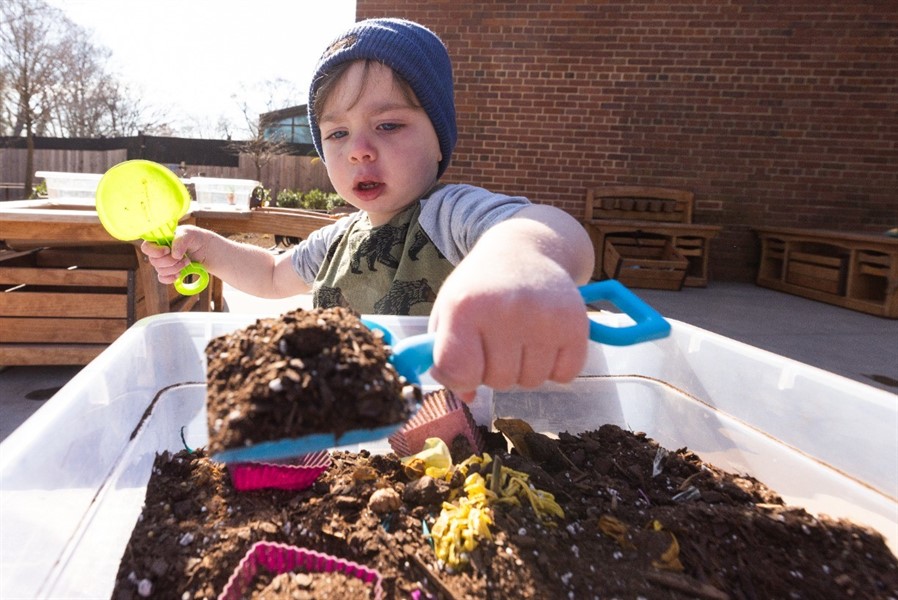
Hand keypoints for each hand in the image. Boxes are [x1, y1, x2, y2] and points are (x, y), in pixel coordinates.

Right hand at [139, 225, 208, 284]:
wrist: (204, 249)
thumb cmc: (193, 237)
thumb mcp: (188, 233)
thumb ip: (180, 241)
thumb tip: (175, 255)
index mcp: (158, 239)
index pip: (146, 248)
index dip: (155, 251)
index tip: (168, 250)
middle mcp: (158, 251)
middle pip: (154, 261)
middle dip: (170, 261)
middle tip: (183, 257)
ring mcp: (162, 263)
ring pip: (160, 270)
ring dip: (175, 268)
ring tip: (187, 261)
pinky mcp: (168, 272)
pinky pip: (163, 279)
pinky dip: (171, 278)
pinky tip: (179, 274)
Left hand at [427, 257, 589, 401]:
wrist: (524, 249)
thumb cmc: (480, 288)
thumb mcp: (449, 311)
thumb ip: (446, 357)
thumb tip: (466, 398)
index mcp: (465, 306)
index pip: (458, 371)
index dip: (460, 377)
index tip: (465, 363)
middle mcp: (506, 310)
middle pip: (499, 381)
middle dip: (495, 369)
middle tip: (497, 339)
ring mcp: (544, 317)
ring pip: (532, 382)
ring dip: (525, 369)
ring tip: (521, 336)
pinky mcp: (577, 324)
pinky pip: (564, 376)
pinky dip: (556, 367)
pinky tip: (545, 340)